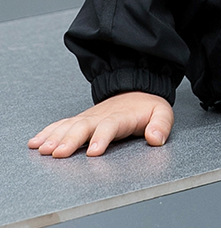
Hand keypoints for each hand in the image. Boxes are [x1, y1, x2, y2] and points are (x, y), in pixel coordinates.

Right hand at [28, 91, 173, 157]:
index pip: (110, 126)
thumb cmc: (147, 106)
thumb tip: (156, 138)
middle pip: (84, 126)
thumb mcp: (162, 112)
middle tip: (58, 153)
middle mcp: (101, 116)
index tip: (93, 151)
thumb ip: (161, 125)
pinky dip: (48, 132)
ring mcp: (89, 117)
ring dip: (55, 137)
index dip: (101, 137)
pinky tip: (35, 142)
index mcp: (121, 116)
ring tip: (42, 149)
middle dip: (70, 140)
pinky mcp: (81, 120)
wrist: (136, 89)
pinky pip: (62, 124)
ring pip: (69, 125)